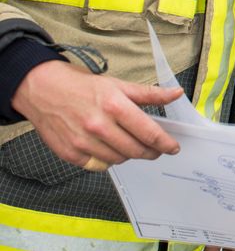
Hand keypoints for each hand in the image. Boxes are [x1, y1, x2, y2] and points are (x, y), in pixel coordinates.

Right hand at [11, 60, 183, 168]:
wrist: (42, 89)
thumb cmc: (83, 86)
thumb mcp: (118, 84)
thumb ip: (149, 94)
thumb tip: (176, 93)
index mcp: (115, 106)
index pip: (148, 132)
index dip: (165, 143)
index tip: (173, 147)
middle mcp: (99, 126)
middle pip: (136, 150)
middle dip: (151, 152)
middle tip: (155, 149)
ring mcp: (83, 142)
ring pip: (118, 159)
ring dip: (129, 155)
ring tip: (129, 144)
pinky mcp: (70, 153)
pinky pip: (98, 165)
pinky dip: (107, 160)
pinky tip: (108, 148)